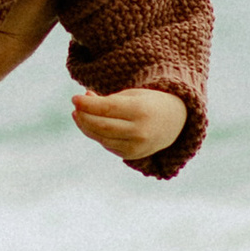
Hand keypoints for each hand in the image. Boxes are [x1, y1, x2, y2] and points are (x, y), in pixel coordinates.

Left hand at [73, 84, 187, 166]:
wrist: (176, 121)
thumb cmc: (149, 102)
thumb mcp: (131, 95)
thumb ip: (107, 100)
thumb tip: (82, 101)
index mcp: (140, 111)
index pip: (107, 108)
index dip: (87, 104)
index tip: (74, 98)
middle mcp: (139, 131)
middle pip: (101, 126)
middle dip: (84, 117)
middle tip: (75, 108)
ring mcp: (136, 146)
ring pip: (102, 138)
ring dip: (87, 126)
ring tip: (79, 115)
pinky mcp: (132, 155)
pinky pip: (108, 145)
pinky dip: (98, 135)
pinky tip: (94, 125)